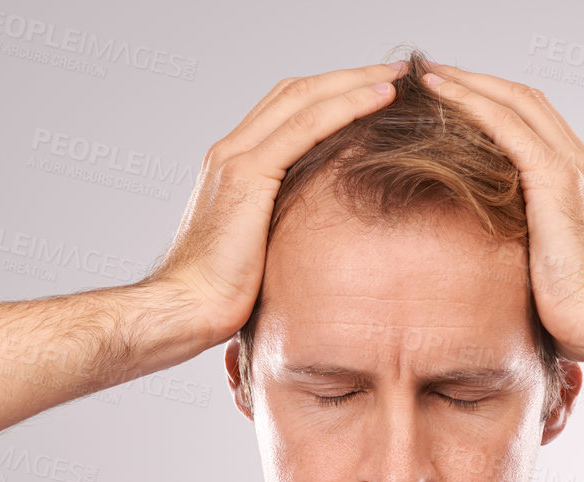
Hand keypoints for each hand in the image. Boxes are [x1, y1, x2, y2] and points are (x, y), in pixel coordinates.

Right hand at [142, 60, 408, 354]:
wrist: (186, 309)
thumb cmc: (220, 296)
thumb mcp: (260, 252)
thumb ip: (282, 228)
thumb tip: (321, 237)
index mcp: (232, 166)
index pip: (285, 109)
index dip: (330, 93)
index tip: (374, 90)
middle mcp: (230, 152)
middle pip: (296, 92)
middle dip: (348, 77)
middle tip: (396, 71)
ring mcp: (235, 159)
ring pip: (303, 98)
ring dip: (354, 82)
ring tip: (398, 76)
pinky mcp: (247, 176)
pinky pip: (305, 126)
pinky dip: (346, 105)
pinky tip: (379, 99)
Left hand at [419, 64, 583, 365]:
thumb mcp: (553, 274)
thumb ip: (533, 253)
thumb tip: (502, 268)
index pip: (540, 127)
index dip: (499, 108)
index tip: (462, 104)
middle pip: (529, 103)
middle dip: (482, 84)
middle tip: (438, 77)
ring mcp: (574, 168)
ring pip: (517, 103)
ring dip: (471, 84)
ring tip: (432, 76)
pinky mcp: (556, 179)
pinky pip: (507, 126)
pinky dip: (472, 103)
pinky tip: (442, 94)